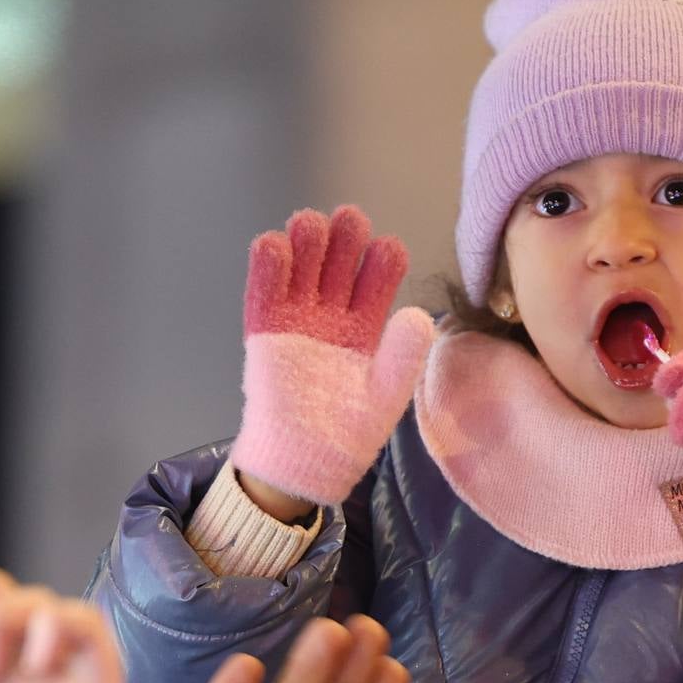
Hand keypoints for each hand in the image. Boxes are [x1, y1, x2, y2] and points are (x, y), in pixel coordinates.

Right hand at [231, 205, 434, 511]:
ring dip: (306, 242)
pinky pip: (264, 291)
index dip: (382, 260)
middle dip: (343, 238)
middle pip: (338, 262)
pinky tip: (273, 244)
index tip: (387, 248)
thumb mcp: (386, 396)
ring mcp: (297, 318)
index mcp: (366, 324)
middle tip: (349, 221)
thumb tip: (418, 314)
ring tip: (311, 226)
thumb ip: (403, 357)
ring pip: (301, 267)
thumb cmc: (350, 433)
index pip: (376, 280)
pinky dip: (266, 266)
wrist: (306, 462)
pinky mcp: (265, 330)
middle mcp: (332, 313)